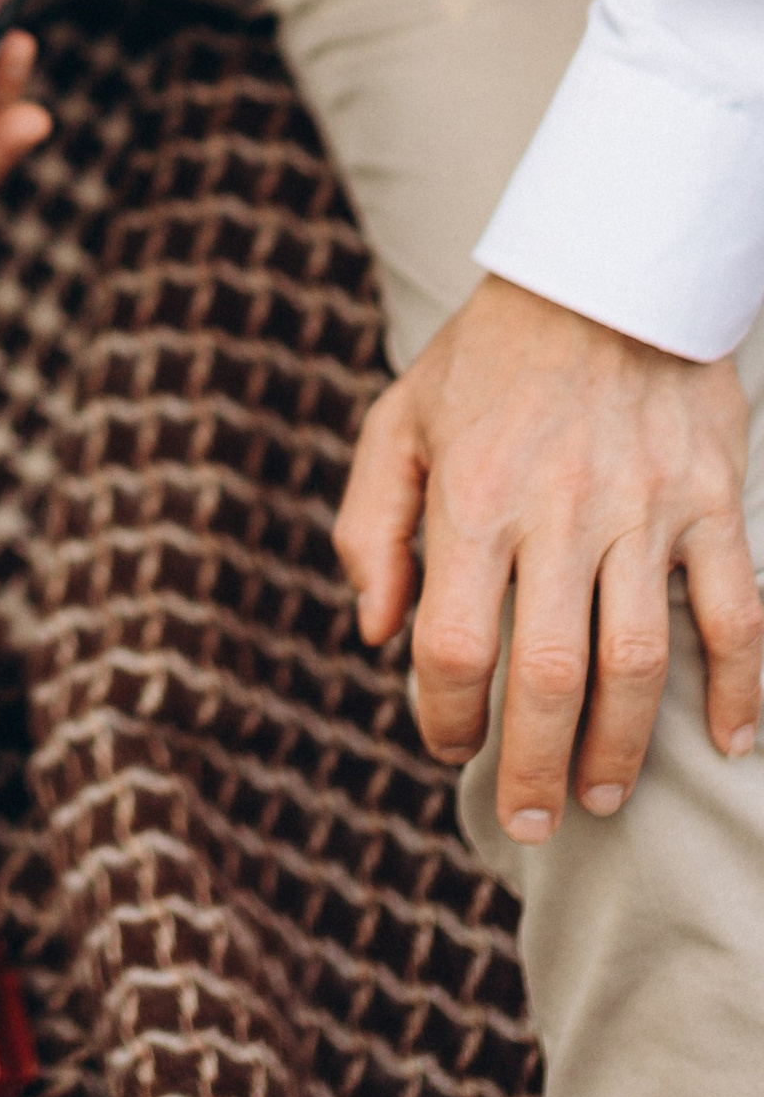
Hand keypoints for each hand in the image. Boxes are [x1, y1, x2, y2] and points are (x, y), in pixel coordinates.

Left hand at [335, 273, 760, 837]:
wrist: (604, 274)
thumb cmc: (488, 360)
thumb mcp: (398, 419)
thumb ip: (370, 525)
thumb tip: (374, 631)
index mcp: (471, 495)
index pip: (453, 643)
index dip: (444, 715)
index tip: (446, 743)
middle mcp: (557, 512)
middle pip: (544, 676)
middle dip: (531, 766)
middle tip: (530, 822)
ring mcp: (642, 511)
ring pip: (637, 662)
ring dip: (623, 746)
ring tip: (603, 795)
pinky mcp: (708, 502)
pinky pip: (735, 613)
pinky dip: (738, 686)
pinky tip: (728, 742)